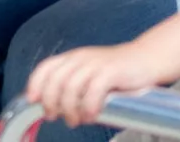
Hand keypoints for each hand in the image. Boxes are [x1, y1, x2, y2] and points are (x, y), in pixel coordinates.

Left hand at [26, 43, 159, 127]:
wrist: (146, 59)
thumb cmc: (117, 73)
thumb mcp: (90, 75)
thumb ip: (74, 87)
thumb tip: (57, 109)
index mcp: (73, 58)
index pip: (46, 67)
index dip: (35, 84)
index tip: (33, 102)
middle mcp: (81, 58)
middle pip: (55, 79)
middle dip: (51, 101)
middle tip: (54, 117)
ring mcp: (96, 63)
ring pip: (71, 86)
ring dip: (70, 108)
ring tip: (74, 121)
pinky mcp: (111, 71)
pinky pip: (94, 90)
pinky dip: (89, 106)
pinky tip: (91, 116)